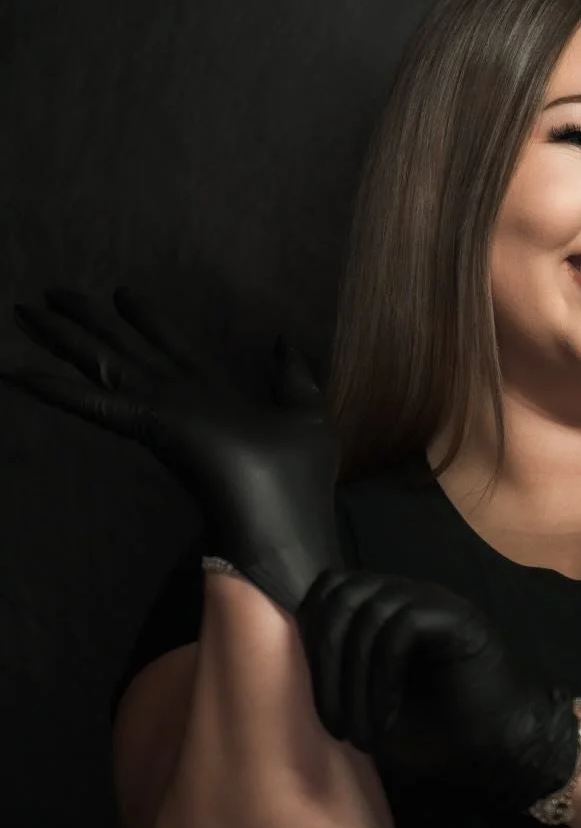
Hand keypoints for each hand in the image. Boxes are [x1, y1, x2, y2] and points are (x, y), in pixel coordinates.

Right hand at [3, 285, 343, 611]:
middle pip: (129, 349)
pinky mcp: (152, 431)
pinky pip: (99, 405)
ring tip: (26, 309)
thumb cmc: (300, 483)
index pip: (173, 349)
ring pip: (106, 366)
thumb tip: (283, 340)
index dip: (149, 320)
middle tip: (52, 291)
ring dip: (65, 340)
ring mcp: (163, 415)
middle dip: (93, 322)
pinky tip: (16, 371)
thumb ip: (291, 377)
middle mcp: (182, 399)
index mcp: (216, 395)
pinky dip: (58, 390)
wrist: (289, 537)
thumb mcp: (305, 415)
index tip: (124, 293)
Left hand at [296, 568, 579, 811]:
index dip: (308, 633)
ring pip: (368, 611)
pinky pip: (402, 627)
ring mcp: (435, 601)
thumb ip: (337, 676)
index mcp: (385, 610)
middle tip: (331, 720)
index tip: (305, 696)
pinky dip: (383, 677)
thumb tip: (284, 671)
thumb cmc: (434, 734)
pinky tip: (388, 716)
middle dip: (323, 658)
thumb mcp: (368, 707)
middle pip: (341, 591)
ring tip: (360, 731)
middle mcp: (407, 596)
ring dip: (353, 679)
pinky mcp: (457, 617)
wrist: (501, 749)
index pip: (328, 590)